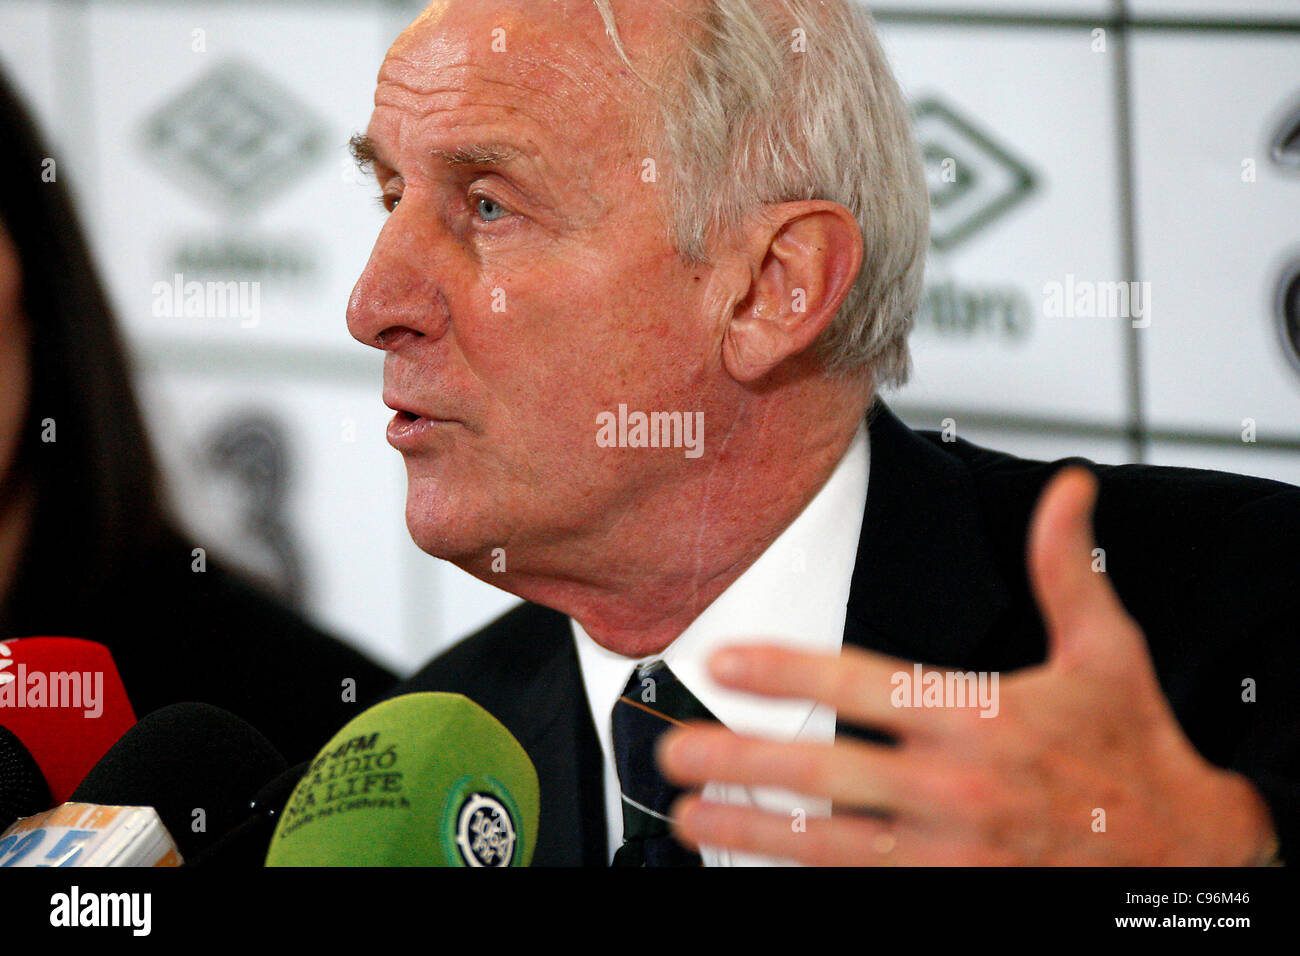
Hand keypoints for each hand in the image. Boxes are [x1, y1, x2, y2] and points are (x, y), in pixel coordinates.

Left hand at [658, 467, 1278, 864]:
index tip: (726, 659)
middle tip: (677, 750)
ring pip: (830, 843)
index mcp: (983, 718)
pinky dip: (803, 874)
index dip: (788, 669)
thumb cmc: (1132, 748)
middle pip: (827, 770)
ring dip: (753, 829)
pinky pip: (861, 884)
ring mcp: (951, 853)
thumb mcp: (1108, 652)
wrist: (1180, 856)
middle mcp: (959, 788)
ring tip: (691, 814)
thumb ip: (1067, 570)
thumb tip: (1068, 489)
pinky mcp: (952, 895)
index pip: (865, 684)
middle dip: (743, 760)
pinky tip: (757, 861)